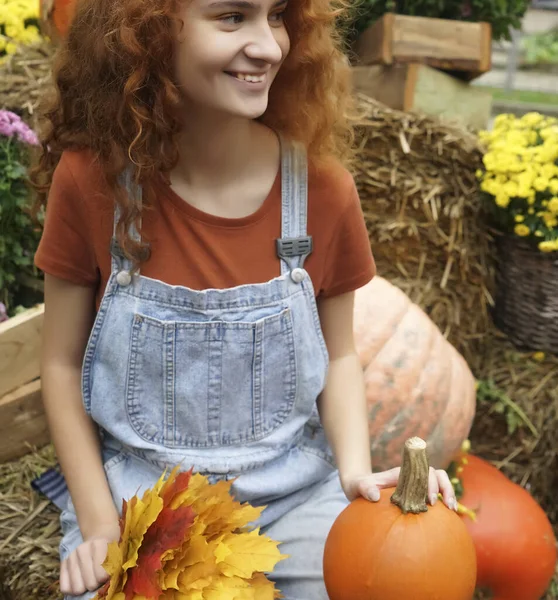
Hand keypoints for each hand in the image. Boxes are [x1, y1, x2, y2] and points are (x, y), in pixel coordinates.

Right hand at [59, 523, 119, 595]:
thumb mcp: (119, 552)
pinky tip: (80, 582)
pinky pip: (65, 588)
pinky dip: (73, 589)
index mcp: (100, 544)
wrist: (100, 533)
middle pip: (89, 584)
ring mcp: (71, 556)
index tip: (109, 575)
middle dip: (96, 584)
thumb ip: (114, 567)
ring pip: (76, 588)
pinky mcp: (64, 563)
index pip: (101, 575)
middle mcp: (83, 549)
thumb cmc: (112, 546)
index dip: (106, 579)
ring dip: (85, 588)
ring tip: (91, 579)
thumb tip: (105, 583)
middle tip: (100, 578)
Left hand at [342, 467, 457, 510]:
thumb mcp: (358, 486)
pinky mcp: (417, 494)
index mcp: (402, 473)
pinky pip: (435, 495)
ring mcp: (416, 484)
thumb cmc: (359, 486)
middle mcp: (412, 476)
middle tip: (447, 507)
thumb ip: (364, 488)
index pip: (422, 471)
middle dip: (444, 487)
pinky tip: (449, 518)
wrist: (359, 487)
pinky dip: (444, 501)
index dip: (429, 483)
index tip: (430, 501)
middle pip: (436, 474)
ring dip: (449, 492)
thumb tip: (375, 497)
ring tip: (453, 511)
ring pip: (439, 482)